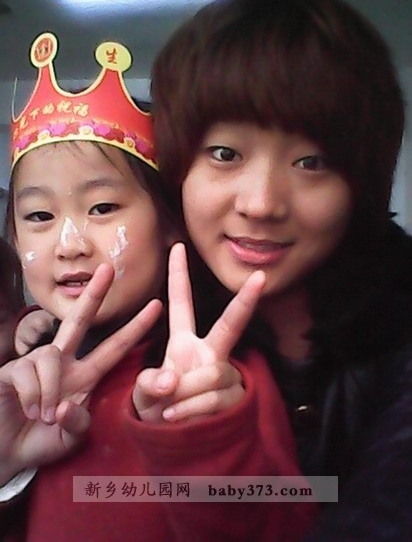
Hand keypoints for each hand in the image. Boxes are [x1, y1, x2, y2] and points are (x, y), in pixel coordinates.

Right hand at [0, 264, 161, 485]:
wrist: (7, 454)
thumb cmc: (41, 442)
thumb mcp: (69, 439)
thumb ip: (77, 425)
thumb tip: (64, 406)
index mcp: (84, 376)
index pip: (113, 348)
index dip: (134, 329)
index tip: (156, 306)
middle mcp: (62, 363)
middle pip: (79, 321)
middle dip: (94, 294)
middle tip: (108, 269)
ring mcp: (36, 364)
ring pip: (50, 356)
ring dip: (50, 388)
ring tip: (44, 414)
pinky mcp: (12, 369)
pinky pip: (28, 371)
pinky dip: (33, 394)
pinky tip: (30, 409)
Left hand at [133, 243, 264, 422]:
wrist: (179, 443)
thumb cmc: (158, 410)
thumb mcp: (142, 394)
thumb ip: (148, 384)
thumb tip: (172, 380)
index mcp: (184, 343)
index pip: (182, 304)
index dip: (179, 276)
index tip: (178, 246)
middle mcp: (209, 353)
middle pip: (230, 325)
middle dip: (244, 302)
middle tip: (259, 278)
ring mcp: (224, 374)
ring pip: (212, 374)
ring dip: (186, 396)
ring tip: (172, 411)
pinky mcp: (235, 397)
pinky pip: (215, 398)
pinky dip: (191, 411)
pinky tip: (180, 419)